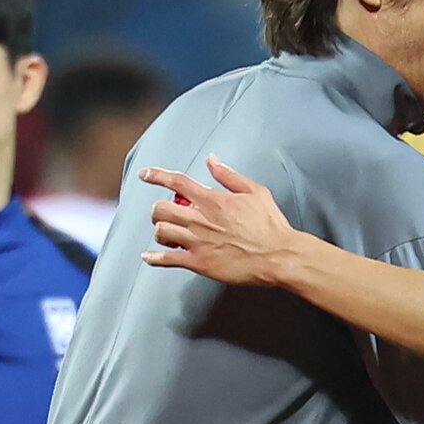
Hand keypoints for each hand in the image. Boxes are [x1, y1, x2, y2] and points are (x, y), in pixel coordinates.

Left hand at [141, 156, 292, 283]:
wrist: (278, 256)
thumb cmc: (271, 225)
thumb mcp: (255, 191)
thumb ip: (229, 175)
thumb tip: (212, 160)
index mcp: (212, 200)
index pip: (176, 181)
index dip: (156, 176)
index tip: (145, 175)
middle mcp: (200, 219)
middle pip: (161, 208)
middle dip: (158, 210)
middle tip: (164, 214)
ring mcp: (198, 242)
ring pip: (161, 232)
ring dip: (160, 231)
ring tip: (166, 235)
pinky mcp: (200, 263)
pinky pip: (168, 260)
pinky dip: (154, 259)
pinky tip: (148, 257)